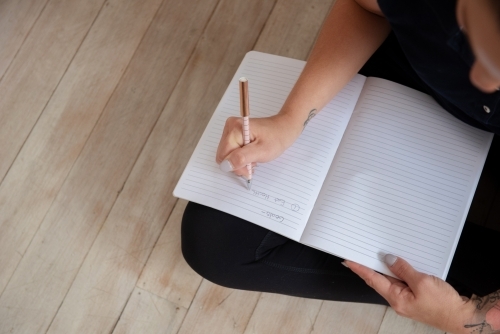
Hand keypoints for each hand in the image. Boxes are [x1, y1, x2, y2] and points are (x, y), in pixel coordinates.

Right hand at [216, 113, 300, 176]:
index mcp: (234, 129)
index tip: (249, 168)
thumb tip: (226, 165)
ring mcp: (231, 130)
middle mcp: (230, 127)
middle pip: (223, 155)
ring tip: (254, 158)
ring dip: (240, 161)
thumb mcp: (261, 151)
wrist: (284, 128)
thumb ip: (242, 158)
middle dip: (237, 164)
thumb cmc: (277, 138)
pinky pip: (231, 151)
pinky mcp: (234, 134)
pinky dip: (240, 157)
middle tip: (253, 163)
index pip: (223, 156)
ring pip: (227, 155)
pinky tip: (251, 154)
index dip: (235, 166)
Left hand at [345, 255, 475, 333]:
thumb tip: (388, 259)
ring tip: (377, 255)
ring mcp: (406, 299)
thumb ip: (403, 270)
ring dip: (384, 268)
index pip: (372, 279)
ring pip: (391, 280)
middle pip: (379, 280)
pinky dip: (398, 272)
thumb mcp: (422, 283)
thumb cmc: (444, 305)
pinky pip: (402, 282)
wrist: (461, 317)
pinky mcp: (415, 297)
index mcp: (396, 298)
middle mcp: (398, 300)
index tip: (348, 260)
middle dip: (369, 267)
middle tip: (359, 253)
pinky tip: (399, 264)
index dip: (359, 269)